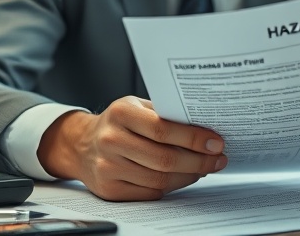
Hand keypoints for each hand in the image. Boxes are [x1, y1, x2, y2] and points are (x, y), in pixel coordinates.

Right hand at [38, 96, 226, 200]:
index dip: (194, 138)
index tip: (216, 143)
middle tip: (218, 159)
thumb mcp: (137, 106)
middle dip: (199, 161)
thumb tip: (206, 127)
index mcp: (121, 113)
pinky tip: (184, 176)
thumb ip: (165, 113)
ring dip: (189, 176)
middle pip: (165, 159)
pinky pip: (151, 192)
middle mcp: (111, 140)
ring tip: (205, 168)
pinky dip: (173, 186)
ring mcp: (108, 167)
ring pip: (160, 179)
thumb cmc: (118, 122)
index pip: (164, 130)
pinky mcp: (109, 189)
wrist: (81, 144)